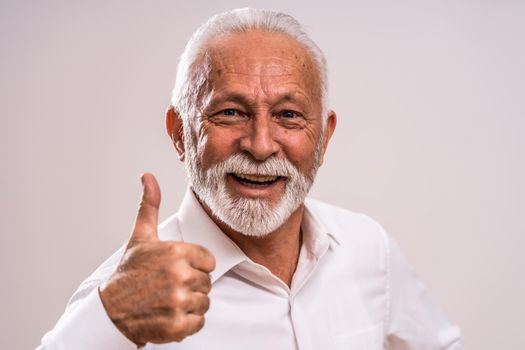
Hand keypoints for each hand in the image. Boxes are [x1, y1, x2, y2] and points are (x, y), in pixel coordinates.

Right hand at [99, 173, 215, 345]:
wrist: (111, 310)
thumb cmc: (129, 273)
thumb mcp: (140, 237)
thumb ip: (150, 206)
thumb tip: (148, 176)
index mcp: (176, 252)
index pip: (208, 261)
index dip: (195, 265)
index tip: (177, 269)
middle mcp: (179, 276)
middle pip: (206, 282)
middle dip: (191, 285)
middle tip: (169, 286)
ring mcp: (179, 302)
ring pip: (204, 302)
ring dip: (190, 304)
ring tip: (169, 300)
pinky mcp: (177, 325)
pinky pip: (199, 322)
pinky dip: (188, 322)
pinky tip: (170, 314)